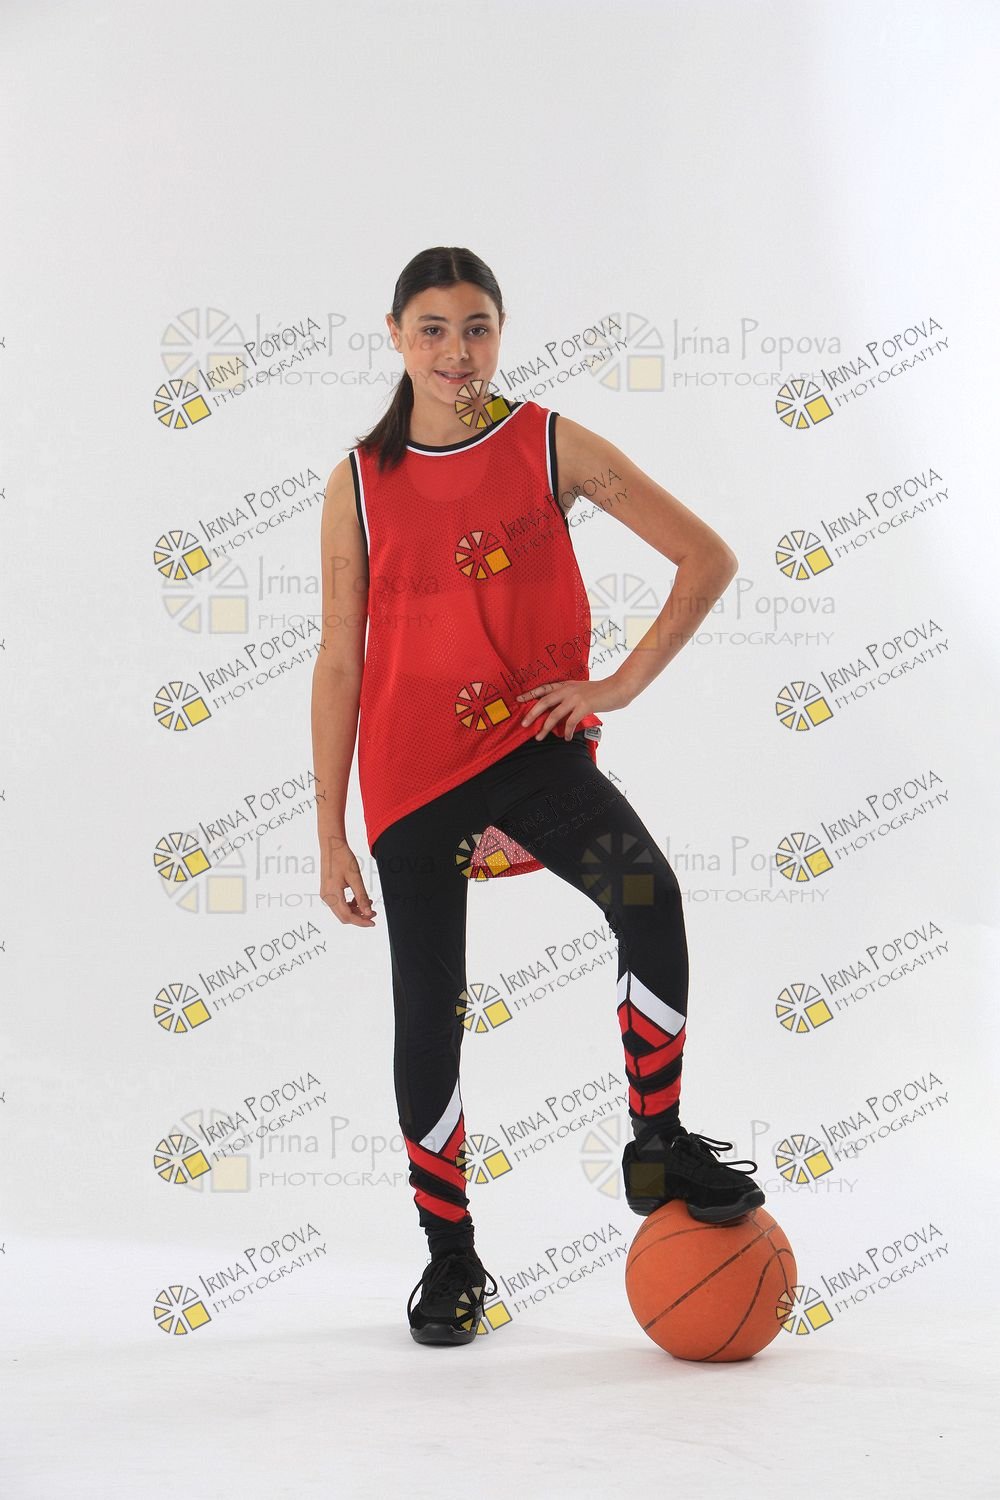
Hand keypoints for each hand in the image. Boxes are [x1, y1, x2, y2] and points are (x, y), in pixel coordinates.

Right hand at [319, 831, 377, 926]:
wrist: (331, 845)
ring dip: (356, 911)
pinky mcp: (327, 891)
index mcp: (332, 894)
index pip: (347, 916)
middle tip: (374, 914)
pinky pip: (339, 904)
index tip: (373, 922)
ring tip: (370, 905)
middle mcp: (326, 897)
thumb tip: (368, 913)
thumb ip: (362, 896)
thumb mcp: (355, 877)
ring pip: (342, 911)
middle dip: (359, 917)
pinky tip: (360, 899)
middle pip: (344, 916)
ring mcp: (325, 894)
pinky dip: (351, 905)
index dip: (361, 921)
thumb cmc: (343, 858)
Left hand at [515, 675, 631, 740]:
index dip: (530, 694)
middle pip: (544, 701)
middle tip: (524, 724)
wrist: (618, 688)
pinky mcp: (585, 706)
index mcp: (566, 684)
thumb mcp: (582, 690)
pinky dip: (566, 731)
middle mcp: (568, 689)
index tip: (518, 699)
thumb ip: (570, 696)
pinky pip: (570, 721)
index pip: (544, 688)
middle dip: (532, 713)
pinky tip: (565, 738)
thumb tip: (559, 709)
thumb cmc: (601, 691)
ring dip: (546, 727)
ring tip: (539, 737)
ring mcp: (576, 697)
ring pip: (555, 714)